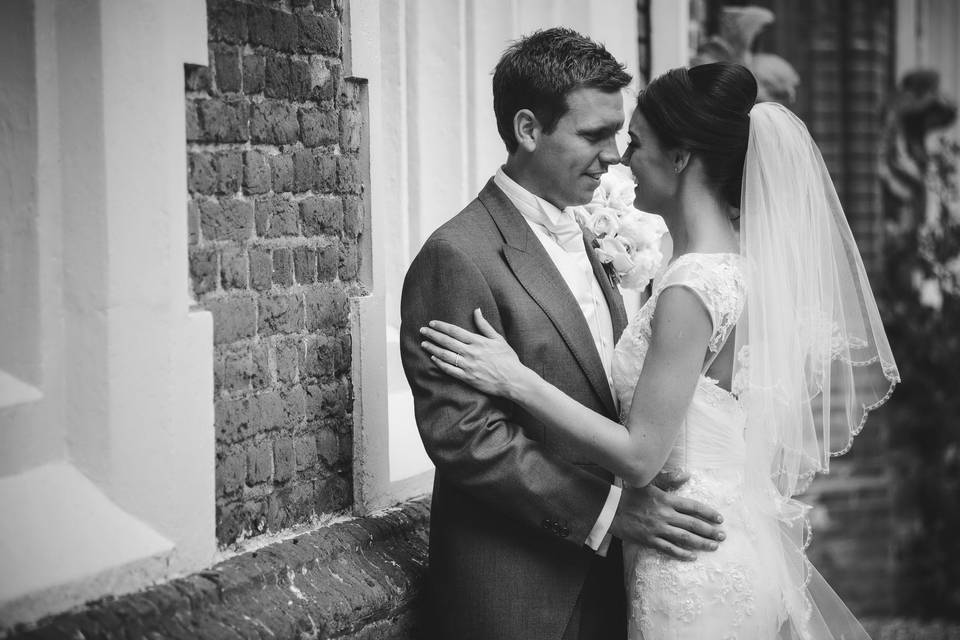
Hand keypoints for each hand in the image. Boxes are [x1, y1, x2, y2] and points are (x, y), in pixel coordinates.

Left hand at [420, 308, 530, 399]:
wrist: (513, 380)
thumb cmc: (508, 359)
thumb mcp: (498, 339)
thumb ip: (485, 325)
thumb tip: (476, 310)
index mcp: (478, 342)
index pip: (455, 331)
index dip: (442, 326)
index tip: (432, 323)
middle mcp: (471, 353)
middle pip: (447, 342)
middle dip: (433, 335)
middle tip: (422, 331)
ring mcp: (468, 366)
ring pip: (446, 355)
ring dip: (433, 349)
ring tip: (424, 344)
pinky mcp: (468, 378)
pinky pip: (450, 370)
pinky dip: (440, 364)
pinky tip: (433, 359)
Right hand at [610, 472, 724, 560]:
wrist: (611, 509)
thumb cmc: (630, 494)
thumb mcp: (649, 482)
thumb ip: (669, 478)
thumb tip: (687, 474)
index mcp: (666, 500)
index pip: (693, 506)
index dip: (708, 513)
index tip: (720, 519)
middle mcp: (665, 515)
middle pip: (692, 524)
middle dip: (710, 531)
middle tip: (722, 536)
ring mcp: (658, 529)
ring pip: (684, 538)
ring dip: (701, 543)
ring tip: (713, 546)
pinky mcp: (650, 540)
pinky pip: (669, 549)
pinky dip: (682, 554)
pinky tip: (692, 556)